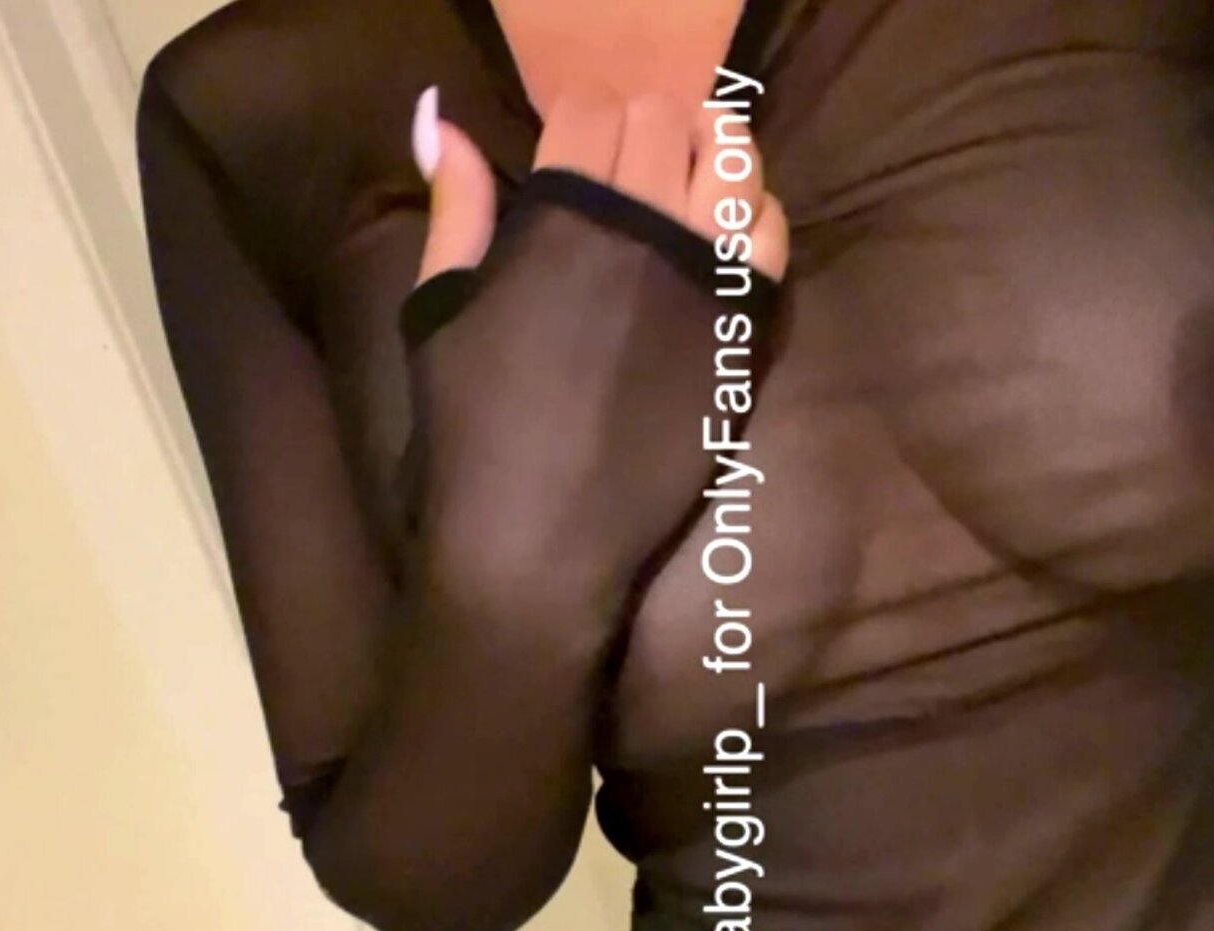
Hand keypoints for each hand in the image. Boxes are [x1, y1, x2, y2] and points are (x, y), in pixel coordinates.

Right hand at [402, 86, 789, 610]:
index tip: (579, 137)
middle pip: (667, 123)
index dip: (585, 112)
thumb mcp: (440, 308)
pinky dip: (756, 214)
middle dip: (648, 125)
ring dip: (713, 152)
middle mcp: (644, 230)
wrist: (541, 540)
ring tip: (691, 169)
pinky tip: (727, 227)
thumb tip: (440, 116)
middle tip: (634, 154)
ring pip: (736, 164)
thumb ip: (455, 206)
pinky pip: (773, 237)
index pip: (593, 108)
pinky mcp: (747, 328)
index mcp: (560, 214)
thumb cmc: (472, 429)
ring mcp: (706, 278)